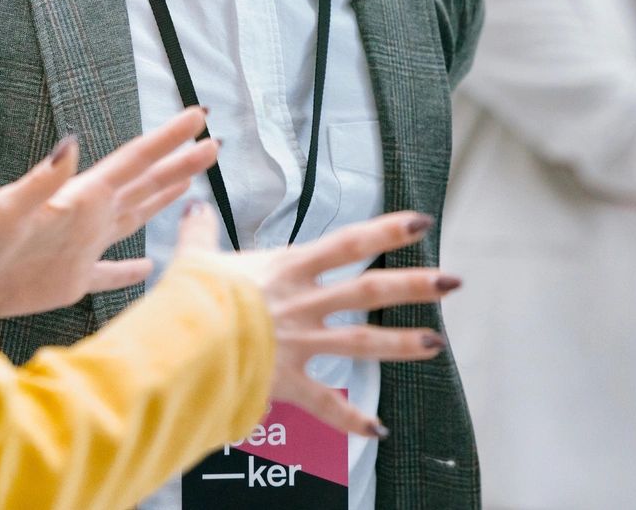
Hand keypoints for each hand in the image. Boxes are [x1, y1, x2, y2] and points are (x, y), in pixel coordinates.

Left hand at [0, 107, 219, 318]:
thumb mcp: (8, 207)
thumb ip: (41, 177)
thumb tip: (70, 141)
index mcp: (81, 197)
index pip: (135, 160)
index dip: (168, 138)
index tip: (199, 116)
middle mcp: (87, 217)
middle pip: (144, 184)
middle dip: (178, 163)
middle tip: (213, 143)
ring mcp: (81, 248)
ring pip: (134, 218)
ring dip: (161, 200)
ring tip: (188, 183)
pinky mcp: (70, 281)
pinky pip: (109, 273)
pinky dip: (130, 271)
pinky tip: (147, 267)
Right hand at [174, 205, 458, 439]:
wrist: (182, 342)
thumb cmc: (190, 299)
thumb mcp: (195, 257)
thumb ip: (200, 231)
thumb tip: (196, 206)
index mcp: (287, 269)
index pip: (347, 244)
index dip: (387, 232)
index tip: (421, 224)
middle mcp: (304, 303)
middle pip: (369, 290)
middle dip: (414, 286)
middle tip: (453, 282)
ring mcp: (301, 343)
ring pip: (362, 342)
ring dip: (402, 343)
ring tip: (438, 343)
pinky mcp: (288, 381)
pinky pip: (326, 404)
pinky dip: (351, 418)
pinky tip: (378, 429)